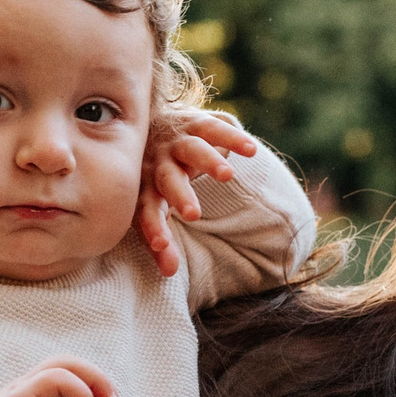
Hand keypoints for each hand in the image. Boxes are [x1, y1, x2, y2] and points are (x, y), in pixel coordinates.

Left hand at [137, 110, 260, 278]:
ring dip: (208, 161)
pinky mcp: (195, 123)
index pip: (146, 210)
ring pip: (192, 149)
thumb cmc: (152, 180)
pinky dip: (232, 139)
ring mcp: (176, 140)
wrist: (149, 125)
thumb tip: (168, 274)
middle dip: (179, 194)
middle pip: (167, 179)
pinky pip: (214, 128)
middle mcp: (158, 162)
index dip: (153, 227)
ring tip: (227, 176)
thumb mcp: (153, 207)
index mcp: (144, 185)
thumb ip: (161, 241)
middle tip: (192, 214)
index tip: (162, 246)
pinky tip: (251, 151)